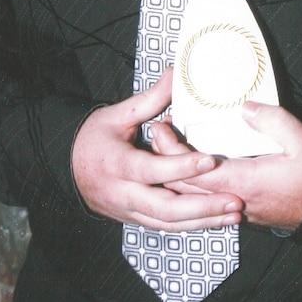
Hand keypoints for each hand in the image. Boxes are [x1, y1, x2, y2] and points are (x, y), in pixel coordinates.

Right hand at [70, 70, 243, 230]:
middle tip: (234, 201)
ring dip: (203, 222)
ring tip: (234, 214)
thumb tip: (176, 73)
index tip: (211, 160)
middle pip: (164, 208)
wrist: (66, 168)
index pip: (152, 169)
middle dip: (202, 208)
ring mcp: (128, 211)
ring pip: (168, 223)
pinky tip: (217, 220)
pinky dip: (192, 226)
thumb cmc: (93, 137)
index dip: (181, 167)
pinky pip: (166, 227)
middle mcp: (122, 193)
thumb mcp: (117, 115)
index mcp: (116, 164)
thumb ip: (150, 100)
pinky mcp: (135, 219)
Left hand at [159, 102, 301, 230]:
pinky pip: (206, 200)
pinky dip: (191, 185)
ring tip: (168, 149)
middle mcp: (233, 199)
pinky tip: (191, 168)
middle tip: (157, 134)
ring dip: (176, 174)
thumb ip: (273, 121)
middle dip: (164, 161)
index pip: (194, 170)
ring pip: (193, 197)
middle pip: (184, 187)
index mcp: (243, 181)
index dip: (171, 152)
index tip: (160, 129)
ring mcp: (236, 208)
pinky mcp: (241, 209)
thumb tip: (245, 107)